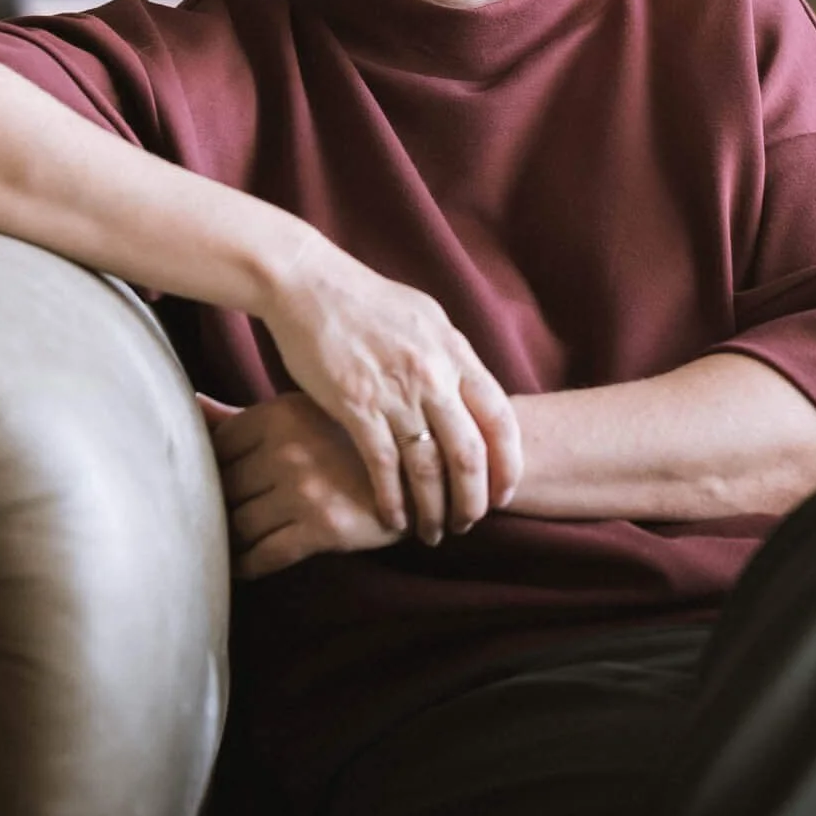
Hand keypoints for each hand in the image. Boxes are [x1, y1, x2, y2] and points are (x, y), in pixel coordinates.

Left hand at [200, 393, 407, 576]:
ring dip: (228, 540)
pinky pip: (265, 555)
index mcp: (277, 415)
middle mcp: (288, 449)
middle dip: (215, 508)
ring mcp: (305, 489)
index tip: (208, 486)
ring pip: (239, 525)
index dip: (208, 471)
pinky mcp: (324, 528)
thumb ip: (241, 417)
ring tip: (225, 545)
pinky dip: (247, 565)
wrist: (417, 474)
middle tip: (207, 521)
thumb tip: (191, 405)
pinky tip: (242, 565)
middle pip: (223, 488)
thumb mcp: (295, 416)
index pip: (216, 449)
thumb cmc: (345, 442)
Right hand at [256, 237, 521, 544]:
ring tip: (433, 532)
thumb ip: (451, 357)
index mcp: (455, 352)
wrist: (308, 283)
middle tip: (469, 523)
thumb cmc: (365, 301)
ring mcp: (395, 391)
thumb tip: (472, 391)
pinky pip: (382, 466)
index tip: (505, 492)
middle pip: (470, 453)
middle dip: (473, 499)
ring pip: (428, 467)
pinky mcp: (354, 405)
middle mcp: (433, 374)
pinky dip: (391, 500)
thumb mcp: (425, 318)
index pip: (500, 418)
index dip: (508, 463)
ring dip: (434, 508)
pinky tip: (392, 520)